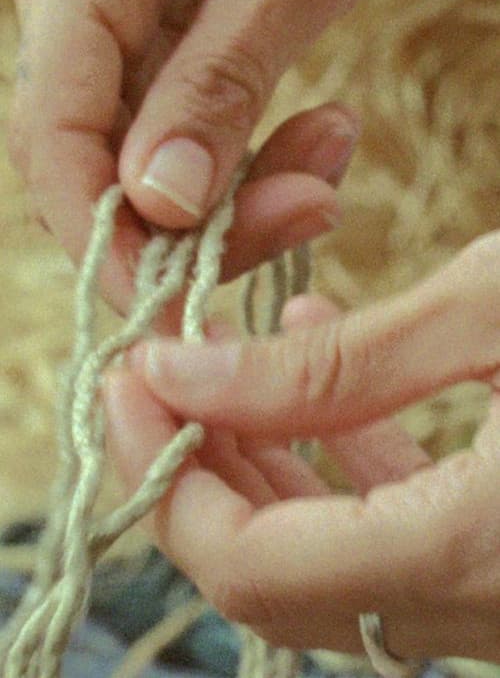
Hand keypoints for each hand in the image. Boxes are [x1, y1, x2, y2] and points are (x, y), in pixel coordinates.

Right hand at [8, 0, 407, 318]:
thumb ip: (219, 81)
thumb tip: (158, 201)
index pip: (54, 138)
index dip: (107, 239)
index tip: (178, 302)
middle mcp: (78, 12)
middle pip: (101, 171)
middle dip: (200, 224)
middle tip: (308, 206)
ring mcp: (119, 39)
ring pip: (151, 171)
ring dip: (244, 195)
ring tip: (328, 153)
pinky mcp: (164, 60)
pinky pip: (189, 145)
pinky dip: (254, 165)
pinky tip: (317, 141)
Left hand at [104, 232, 499, 660]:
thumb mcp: (485, 314)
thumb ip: (331, 364)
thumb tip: (181, 371)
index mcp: (465, 552)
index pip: (247, 562)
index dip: (164, 472)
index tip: (131, 381)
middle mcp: (472, 605)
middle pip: (269, 572)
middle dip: (197, 466)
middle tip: (167, 369)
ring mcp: (484, 593)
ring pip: (322, 556)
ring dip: (260, 461)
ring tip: (230, 365)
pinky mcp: (495, 556)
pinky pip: (386, 533)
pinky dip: (338, 466)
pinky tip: (321, 379)